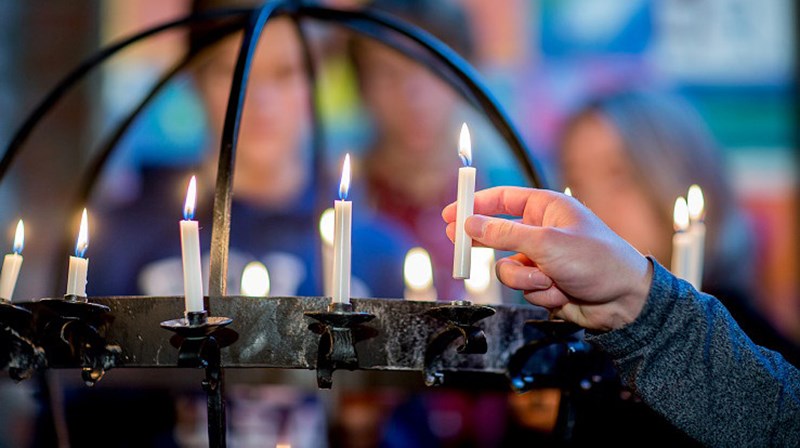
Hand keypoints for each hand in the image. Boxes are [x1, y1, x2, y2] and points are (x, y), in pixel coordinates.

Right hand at [442, 187, 652, 330]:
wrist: (625, 301)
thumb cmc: (596, 260)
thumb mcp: (545, 242)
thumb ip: (503, 233)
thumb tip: (470, 223)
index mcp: (546, 208)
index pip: (502, 199)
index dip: (475, 204)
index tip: (451, 212)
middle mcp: (542, 230)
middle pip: (497, 233)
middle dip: (483, 243)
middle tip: (458, 244)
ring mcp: (542, 258)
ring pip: (507, 268)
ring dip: (524, 278)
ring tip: (548, 280)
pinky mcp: (543, 283)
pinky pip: (522, 288)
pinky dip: (538, 292)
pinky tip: (561, 291)